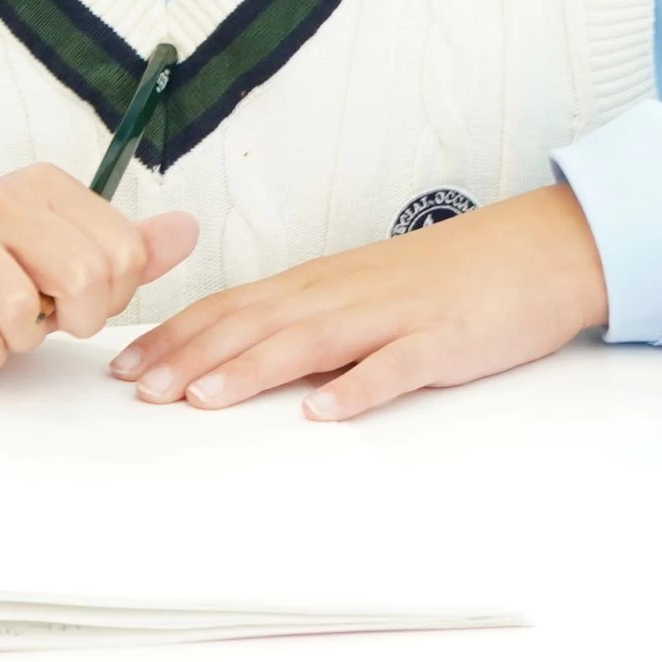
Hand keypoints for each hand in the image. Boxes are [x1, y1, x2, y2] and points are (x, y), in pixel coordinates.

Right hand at [0, 166, 199, 373]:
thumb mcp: (61, 264)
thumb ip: (127, 252)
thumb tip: (189, 229)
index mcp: (42, 185)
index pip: (124, 251)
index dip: (112, 297)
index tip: (73, 299)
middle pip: (82, 276)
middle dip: (71, 321)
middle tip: (43, 321)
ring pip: (24, 313)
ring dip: (18, 341)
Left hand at [113, 185, 605, 420]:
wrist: (534, 250)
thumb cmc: (443, 278)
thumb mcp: (361, 295)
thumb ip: (307, 324)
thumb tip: (243, 358)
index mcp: (318, 284)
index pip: (230, 307)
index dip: (175, 336)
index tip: (126, 367)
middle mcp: (342, 294)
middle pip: (254, 323)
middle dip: (191, 355)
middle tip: (140, 391)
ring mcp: (391, 316)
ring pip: (309, 341)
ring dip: (252, 369)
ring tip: (203, 398)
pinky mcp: (442, 340)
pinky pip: (394, 365)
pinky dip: (357, 387)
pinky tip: (324, 410)